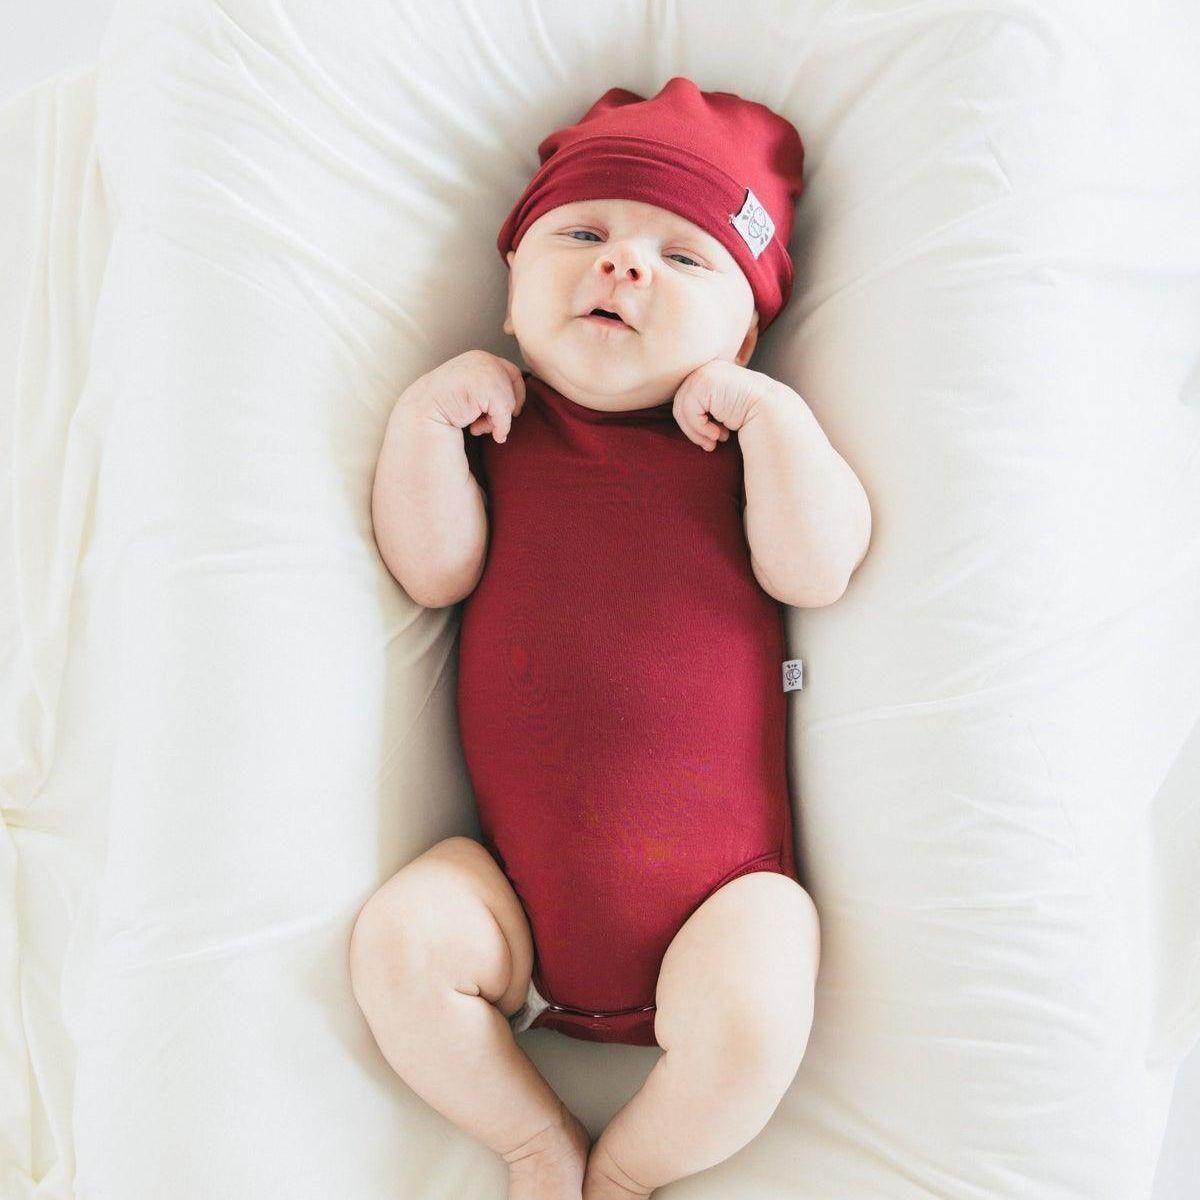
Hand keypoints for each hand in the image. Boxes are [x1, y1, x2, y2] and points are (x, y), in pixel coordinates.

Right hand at [402, 349, 526, 443]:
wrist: (423, 411)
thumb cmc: (447, 406)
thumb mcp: (471, 390)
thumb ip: (490, 387)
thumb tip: (520, 405)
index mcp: (480, 358)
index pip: (512, 373)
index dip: (515, 394)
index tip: (508, 413)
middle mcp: (484, 359)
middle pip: (515, 383)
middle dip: (509, 406)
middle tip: (494, 423)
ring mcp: (485, 371)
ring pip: (510, 400)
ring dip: (497, 420)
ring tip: (477, 426)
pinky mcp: (485, 386)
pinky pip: (504, 412)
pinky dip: (498, 427)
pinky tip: (474, 430)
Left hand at [672, 359, 781, 450]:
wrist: (770, 411)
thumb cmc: (748, 413)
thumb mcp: (720, 407)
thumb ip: (703, 406)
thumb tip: (680, 418)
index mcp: (707, 372)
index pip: (686, 400)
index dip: (694, 423)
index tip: (712, 438)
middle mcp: (703, 368)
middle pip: (680, 404)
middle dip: (693, 430)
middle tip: (710, 445)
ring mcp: (703, 373)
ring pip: (682, 410)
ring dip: (697, 432)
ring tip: (714, 441)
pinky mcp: (703, 383)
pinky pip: (690, 412)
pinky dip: (701, 428)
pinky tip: (718, 434)